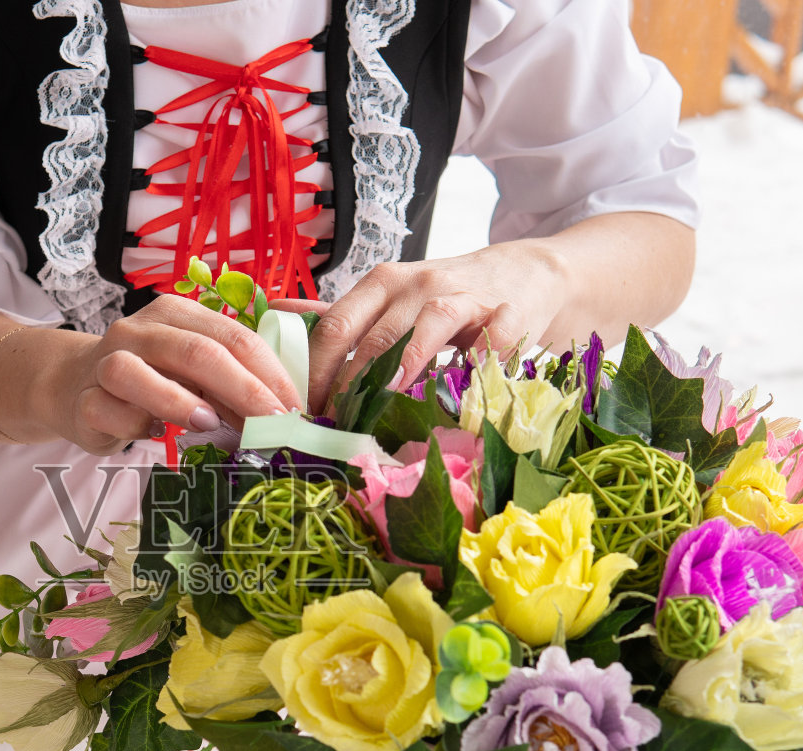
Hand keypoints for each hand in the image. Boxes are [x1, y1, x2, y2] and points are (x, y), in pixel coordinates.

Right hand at [43, 294, 301, 454]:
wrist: (74, 387)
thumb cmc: (150, 381)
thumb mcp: (195, 373)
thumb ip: (232, 384)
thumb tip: (285, 415)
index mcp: (176, 314)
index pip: (233, 337)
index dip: (269, 374)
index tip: (295, 409)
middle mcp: (139, 331)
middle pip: (196, 352)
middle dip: (243, 390)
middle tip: (273, 424)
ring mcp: (106, 362)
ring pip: (136, 372)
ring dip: (178, 400)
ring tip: (210, 424)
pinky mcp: (84, 400)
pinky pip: (107, 409)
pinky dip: (135, 424)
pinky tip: (154, 433)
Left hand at [304, 242, 571, 413]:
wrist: (525, 273)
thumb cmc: (447, 296)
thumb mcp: (390, 299)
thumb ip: (340, 314)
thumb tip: (278, 314)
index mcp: (381, 285)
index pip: (336, 327)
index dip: (316, 372)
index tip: (304, 413)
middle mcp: (417, 285)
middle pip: (376, 332)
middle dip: (352, 381)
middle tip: (336, 425)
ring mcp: (464, 296)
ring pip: (429, 323)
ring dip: (408, 360)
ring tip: (388, 396)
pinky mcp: (509, 310)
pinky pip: (495, 333)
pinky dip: (484, 354)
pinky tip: (471, 381)